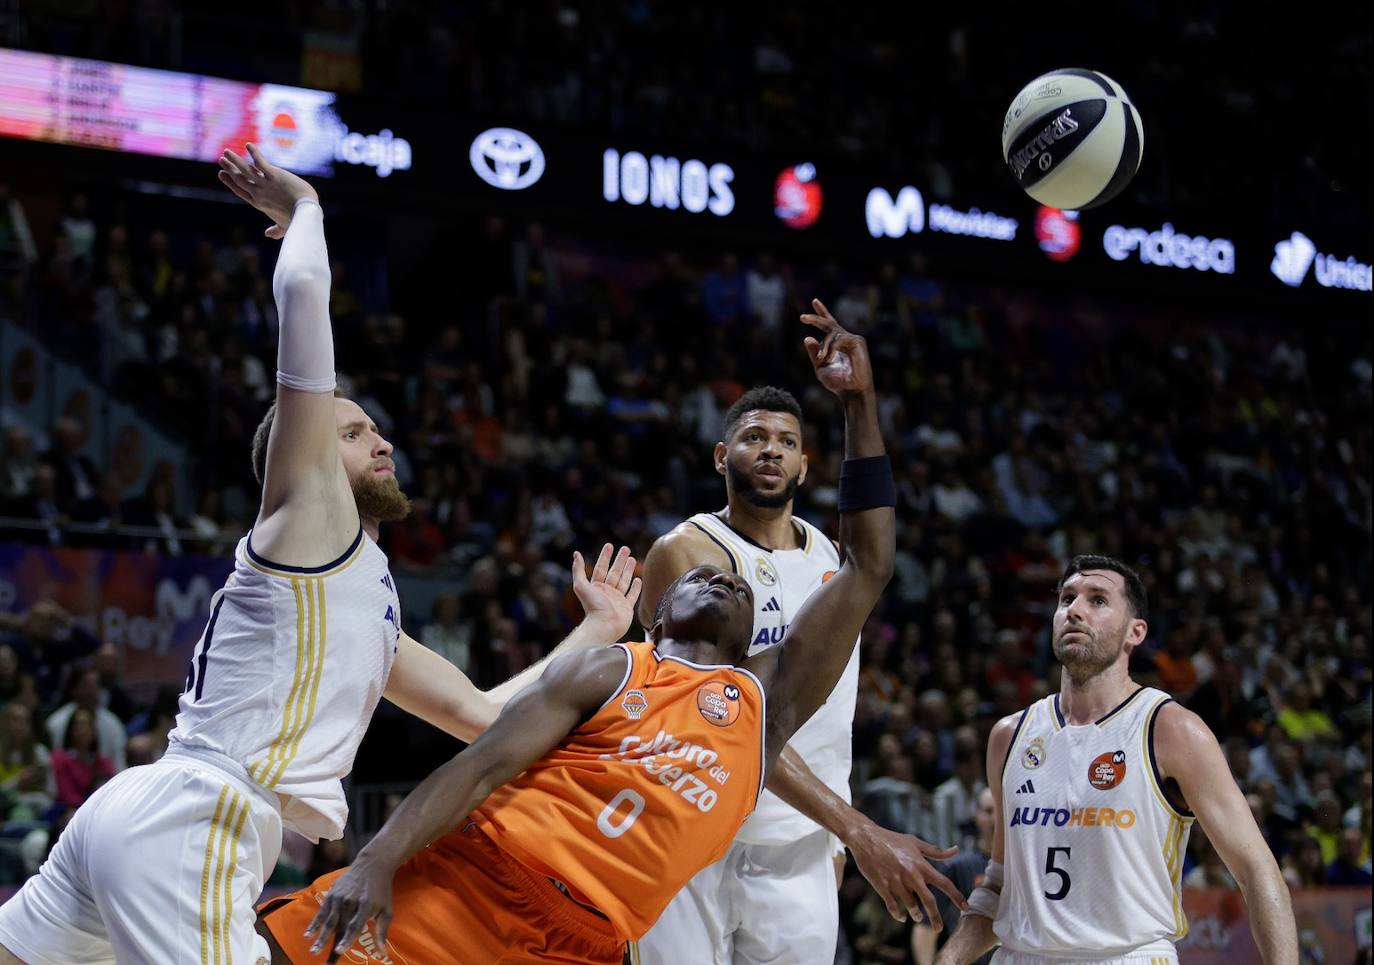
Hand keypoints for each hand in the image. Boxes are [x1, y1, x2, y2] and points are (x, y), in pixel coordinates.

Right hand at [217, 142, 319, 238]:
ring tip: (226, 152)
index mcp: (259, 203)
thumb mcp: (284, 227)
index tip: (222, 174)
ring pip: (245, 170)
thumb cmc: (297, 221)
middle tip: (221, 160)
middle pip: (240, 179)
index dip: (230, 182)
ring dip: (235, 160)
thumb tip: (268, 234)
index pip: (240, 191)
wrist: (306, 213)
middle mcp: (258, 193)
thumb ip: (275, 230)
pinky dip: (254, 153)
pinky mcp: (275, 176)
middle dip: (229, 169)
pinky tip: (248, 144)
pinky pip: (261, 162)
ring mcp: (265, 185)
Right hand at [304, 860, 394, 962]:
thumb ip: (382, 932)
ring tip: (314, 952)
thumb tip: (382, 954)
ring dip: (321, 937)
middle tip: (328, 964)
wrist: (372, 865)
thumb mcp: (386, 909)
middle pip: (341, 927)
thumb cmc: (381, 891)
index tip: (341, 950)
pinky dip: (315, 923)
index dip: (348, 938)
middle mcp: (351, 901)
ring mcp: (340, 897)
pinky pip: (322, 911)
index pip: (356, 925)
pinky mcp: (332, 894)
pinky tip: (308, 935)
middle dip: (333, 946)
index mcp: (366, 905)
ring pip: (329, 921)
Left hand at [571, 544, 641, 638]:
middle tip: (626, 548)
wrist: (604, 625)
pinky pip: (632, 595)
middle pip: (614, 572)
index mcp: (596, 586)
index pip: (601, 567)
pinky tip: (638, 579)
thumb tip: (576, 553)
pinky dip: (636, 587)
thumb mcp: (581, 586)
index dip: (605, 556)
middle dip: (620, 560)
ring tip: (632, 559)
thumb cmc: (592, 607)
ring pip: (624, 581)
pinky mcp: (626, 607)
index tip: (610, 545)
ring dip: (628, 570)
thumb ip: (578, 570)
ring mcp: (617, 599)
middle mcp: (607, 592)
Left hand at [800, 298, 874, 397]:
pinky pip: (838, 339)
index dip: (822, 313)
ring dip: (824, 347)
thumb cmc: (837, 382)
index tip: (814, 301)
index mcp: (836, 344)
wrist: (851, 391)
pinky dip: (831, 348)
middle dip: (816, 318)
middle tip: (802, 318)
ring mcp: (853, 339)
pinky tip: (830, 358)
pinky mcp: (858, 341)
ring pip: (831, 334)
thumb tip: (807, 338)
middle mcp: (845, 339)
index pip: (829, 324)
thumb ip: (814, 353)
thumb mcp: (820, 367)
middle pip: (829, 323)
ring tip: (822, 359)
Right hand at [846, 819, 964, 928]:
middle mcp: (911, 875)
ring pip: (911, 906)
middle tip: (939, 929)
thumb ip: (936, 851)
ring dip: (915, 915)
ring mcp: (896, 882)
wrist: (866, 838)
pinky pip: (893, 907)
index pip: (944, 883)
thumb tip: (956, 850)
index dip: (957, 896)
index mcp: (920, 864)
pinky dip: (898, 914)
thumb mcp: (914, 842)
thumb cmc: (892, 839)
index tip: (965, 907)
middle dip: (936, 918)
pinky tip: (901, 917)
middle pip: (929, 901)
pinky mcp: (882, 886)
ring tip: (917, 917)